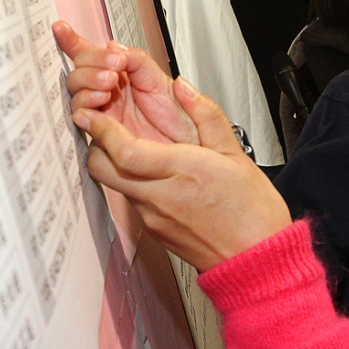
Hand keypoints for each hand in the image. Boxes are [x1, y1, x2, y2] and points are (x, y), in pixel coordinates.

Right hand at [52, 20, 197, 144]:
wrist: (191, 152)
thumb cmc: (183, 124)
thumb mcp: (165, 84)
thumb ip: (140, 62)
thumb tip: (114, 47)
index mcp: (124, 77)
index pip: (94, 55)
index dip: (74, 41)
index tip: (61, 28)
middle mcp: (110, 94)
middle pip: (80, 71)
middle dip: (91, 64)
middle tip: (113, 68)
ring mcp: (104, 114)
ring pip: (78, 93)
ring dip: (88, 83)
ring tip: (109, 85)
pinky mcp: (102, 135)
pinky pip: (82, 119)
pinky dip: (85, 107)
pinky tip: (98, 102)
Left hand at [74, 77, 291, 271]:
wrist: (255, 259)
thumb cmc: (252, 212)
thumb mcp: (235, 153)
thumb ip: (207, 115)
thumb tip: (184, 89)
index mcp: (181, 171)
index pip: (124, 150)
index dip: (102, 129)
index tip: (93, 113)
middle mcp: (159, 196)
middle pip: (103, 168)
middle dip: (95, 143)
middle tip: (101, 124)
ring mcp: (153, 217)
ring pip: (113, 183)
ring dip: (112, 161)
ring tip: (126, 144)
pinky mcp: (154, 230)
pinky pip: (130, 199)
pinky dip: (129, 181)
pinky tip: (148, 172)